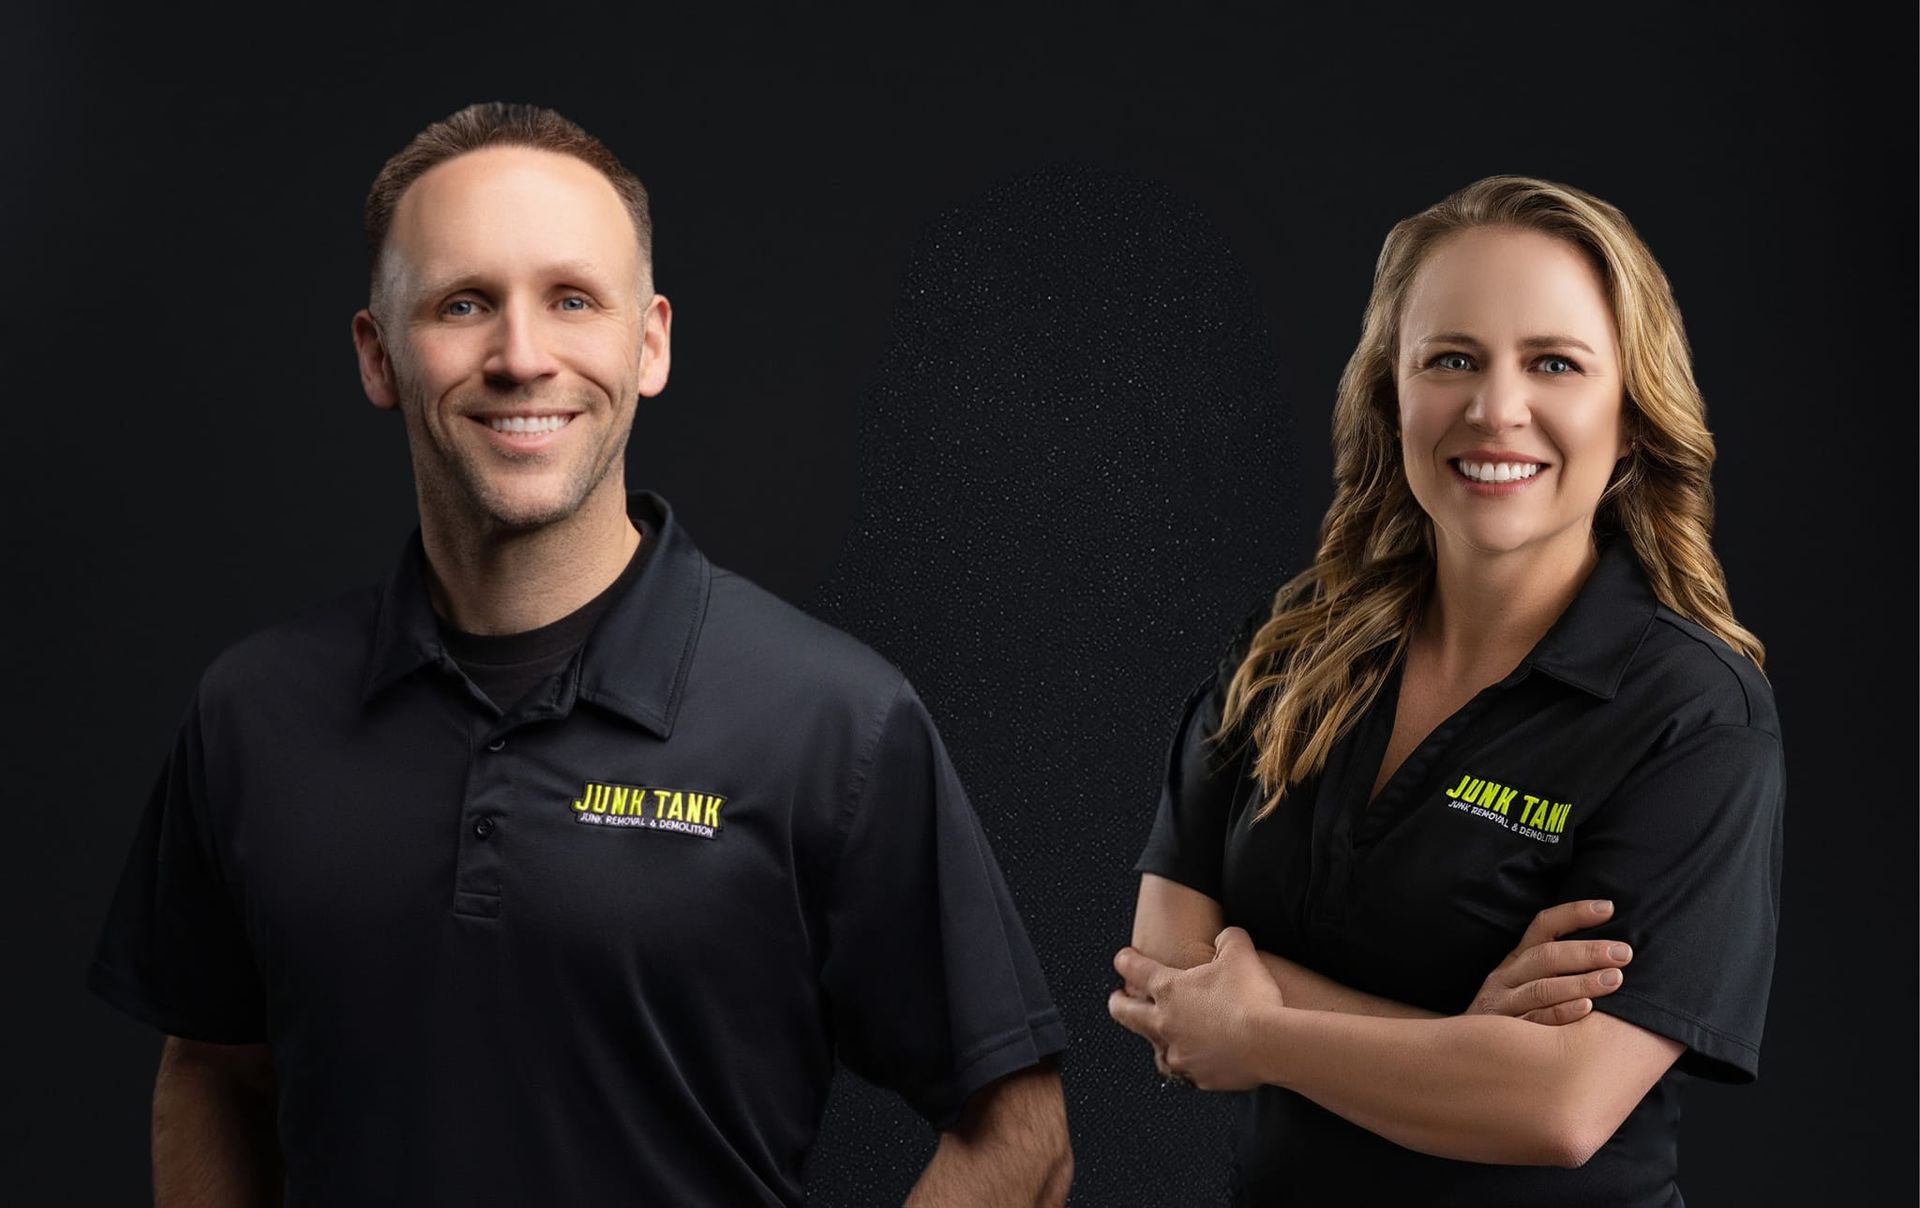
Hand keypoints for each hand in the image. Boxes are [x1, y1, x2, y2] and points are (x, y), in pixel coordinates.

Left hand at [1108, 927, 1283, 1090]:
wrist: (1270, 1044)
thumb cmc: (1251, 996)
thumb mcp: (1241, 953)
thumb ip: (1229, 938)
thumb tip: (1227, 937)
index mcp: (1169, 989)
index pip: (1136, 970)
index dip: (1126, 961)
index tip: (1122, 958)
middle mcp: (1165, 1023)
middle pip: (1127, 1013)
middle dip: (1118, 1003)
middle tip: (1116, 998)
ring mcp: (1180, 1053)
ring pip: (1154, 1048)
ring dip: (1152, 1039)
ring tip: (1155, 1035)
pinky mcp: (1199, 1077)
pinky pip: (1185, 1072)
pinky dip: (1187, 1064)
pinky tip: (1194, 1061)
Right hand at [1467, 899, 1631, 1024]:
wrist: (1467, 1055)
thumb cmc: (1513, 1018)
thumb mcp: (1525, 987)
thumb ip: (1556, 970)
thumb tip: (1611, 953)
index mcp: (1516, 961)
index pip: (1544, 927)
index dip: (1574, 914)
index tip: (1609, 908)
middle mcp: (1506, 978)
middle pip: (1546, 957)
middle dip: (1588, 952)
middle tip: (1623, 953)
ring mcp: (1501, 1005)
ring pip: (1541, 988)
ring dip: (1580, 982)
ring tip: (1615, 979)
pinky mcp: (1503, 1036)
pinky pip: (1535, 1021)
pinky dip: (1562, 1014)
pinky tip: (1587, 1009)